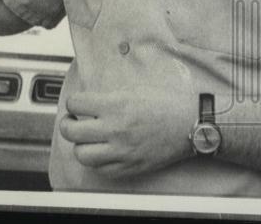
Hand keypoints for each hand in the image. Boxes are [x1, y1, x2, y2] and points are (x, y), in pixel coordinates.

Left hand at [58, 89, 194, 178]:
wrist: (192, 124)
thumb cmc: (165, 103)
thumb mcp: (131, 90)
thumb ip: (106, 97)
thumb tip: (83, 101)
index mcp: (116, 105)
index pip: (74, 104)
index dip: (74, 103)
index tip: (78, 104)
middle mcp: (116, 129)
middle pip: (71, 131)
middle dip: (68, 124)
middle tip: (74, 121)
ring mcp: (123, 151)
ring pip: (82, 154)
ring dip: (80, 145)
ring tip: (87, 139)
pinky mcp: (131, 167)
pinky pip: (102, 170)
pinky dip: (98, 162)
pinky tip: (103, 151)